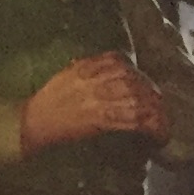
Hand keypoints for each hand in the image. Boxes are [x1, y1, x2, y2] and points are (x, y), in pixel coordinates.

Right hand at [20, 53, 166, 150]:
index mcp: (84, 68)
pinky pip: (133, 120)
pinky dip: (149, 127)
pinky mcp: (101, 119)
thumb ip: (86, 68)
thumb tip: (109, 68)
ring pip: (137, 99)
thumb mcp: (65, 76)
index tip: (140, 81)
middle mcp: (94, 80)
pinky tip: (157, 134)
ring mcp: (98, 100)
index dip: (134, 70)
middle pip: (132, 80)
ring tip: (161, 121)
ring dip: (154, 111)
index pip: (117, 60)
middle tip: (157, 104)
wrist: (32, 123)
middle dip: (149, 91)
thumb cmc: (46, 102)